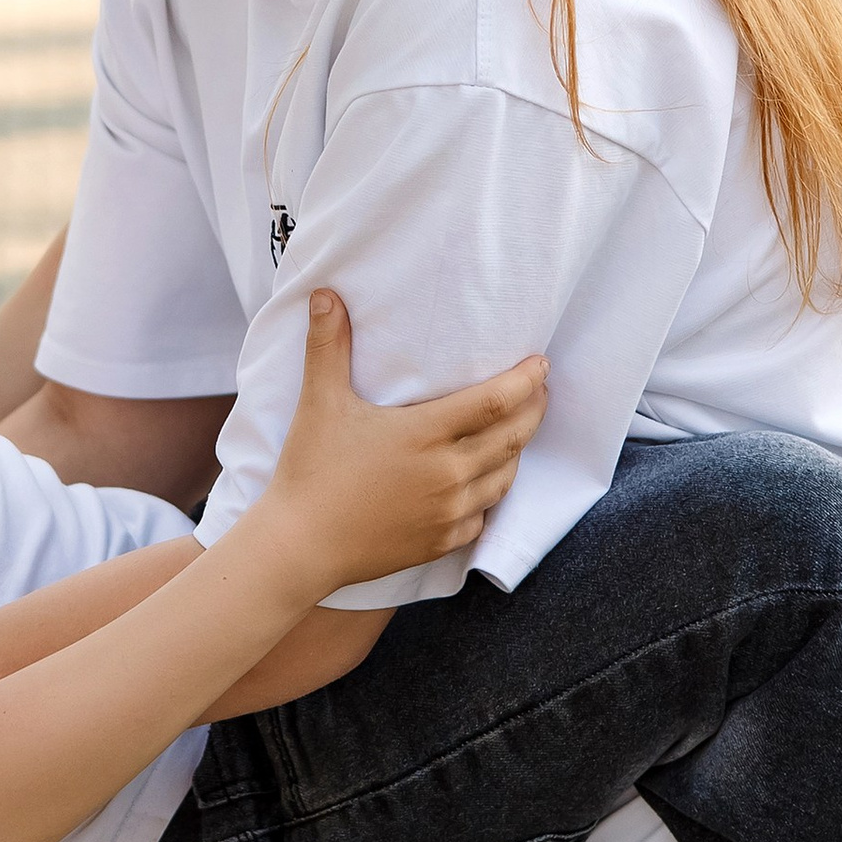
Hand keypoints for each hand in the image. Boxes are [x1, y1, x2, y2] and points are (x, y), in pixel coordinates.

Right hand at [261, 294, 545, 591]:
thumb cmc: (310, 471)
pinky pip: (483, 516)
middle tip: (540, 390)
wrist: (300, 547)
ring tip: (517, 431)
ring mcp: (448, 512)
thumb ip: (328, 346)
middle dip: (533, 410)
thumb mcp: (320, 402)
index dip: (525, 381)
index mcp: (425, 434)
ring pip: (504, 477)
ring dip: (516, 451)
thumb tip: (323, 294)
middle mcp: (448, 473)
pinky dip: (490, 495)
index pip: (495, 402)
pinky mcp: (441, 542)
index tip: (540, 364)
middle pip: (512, 438)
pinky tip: (485, 483)